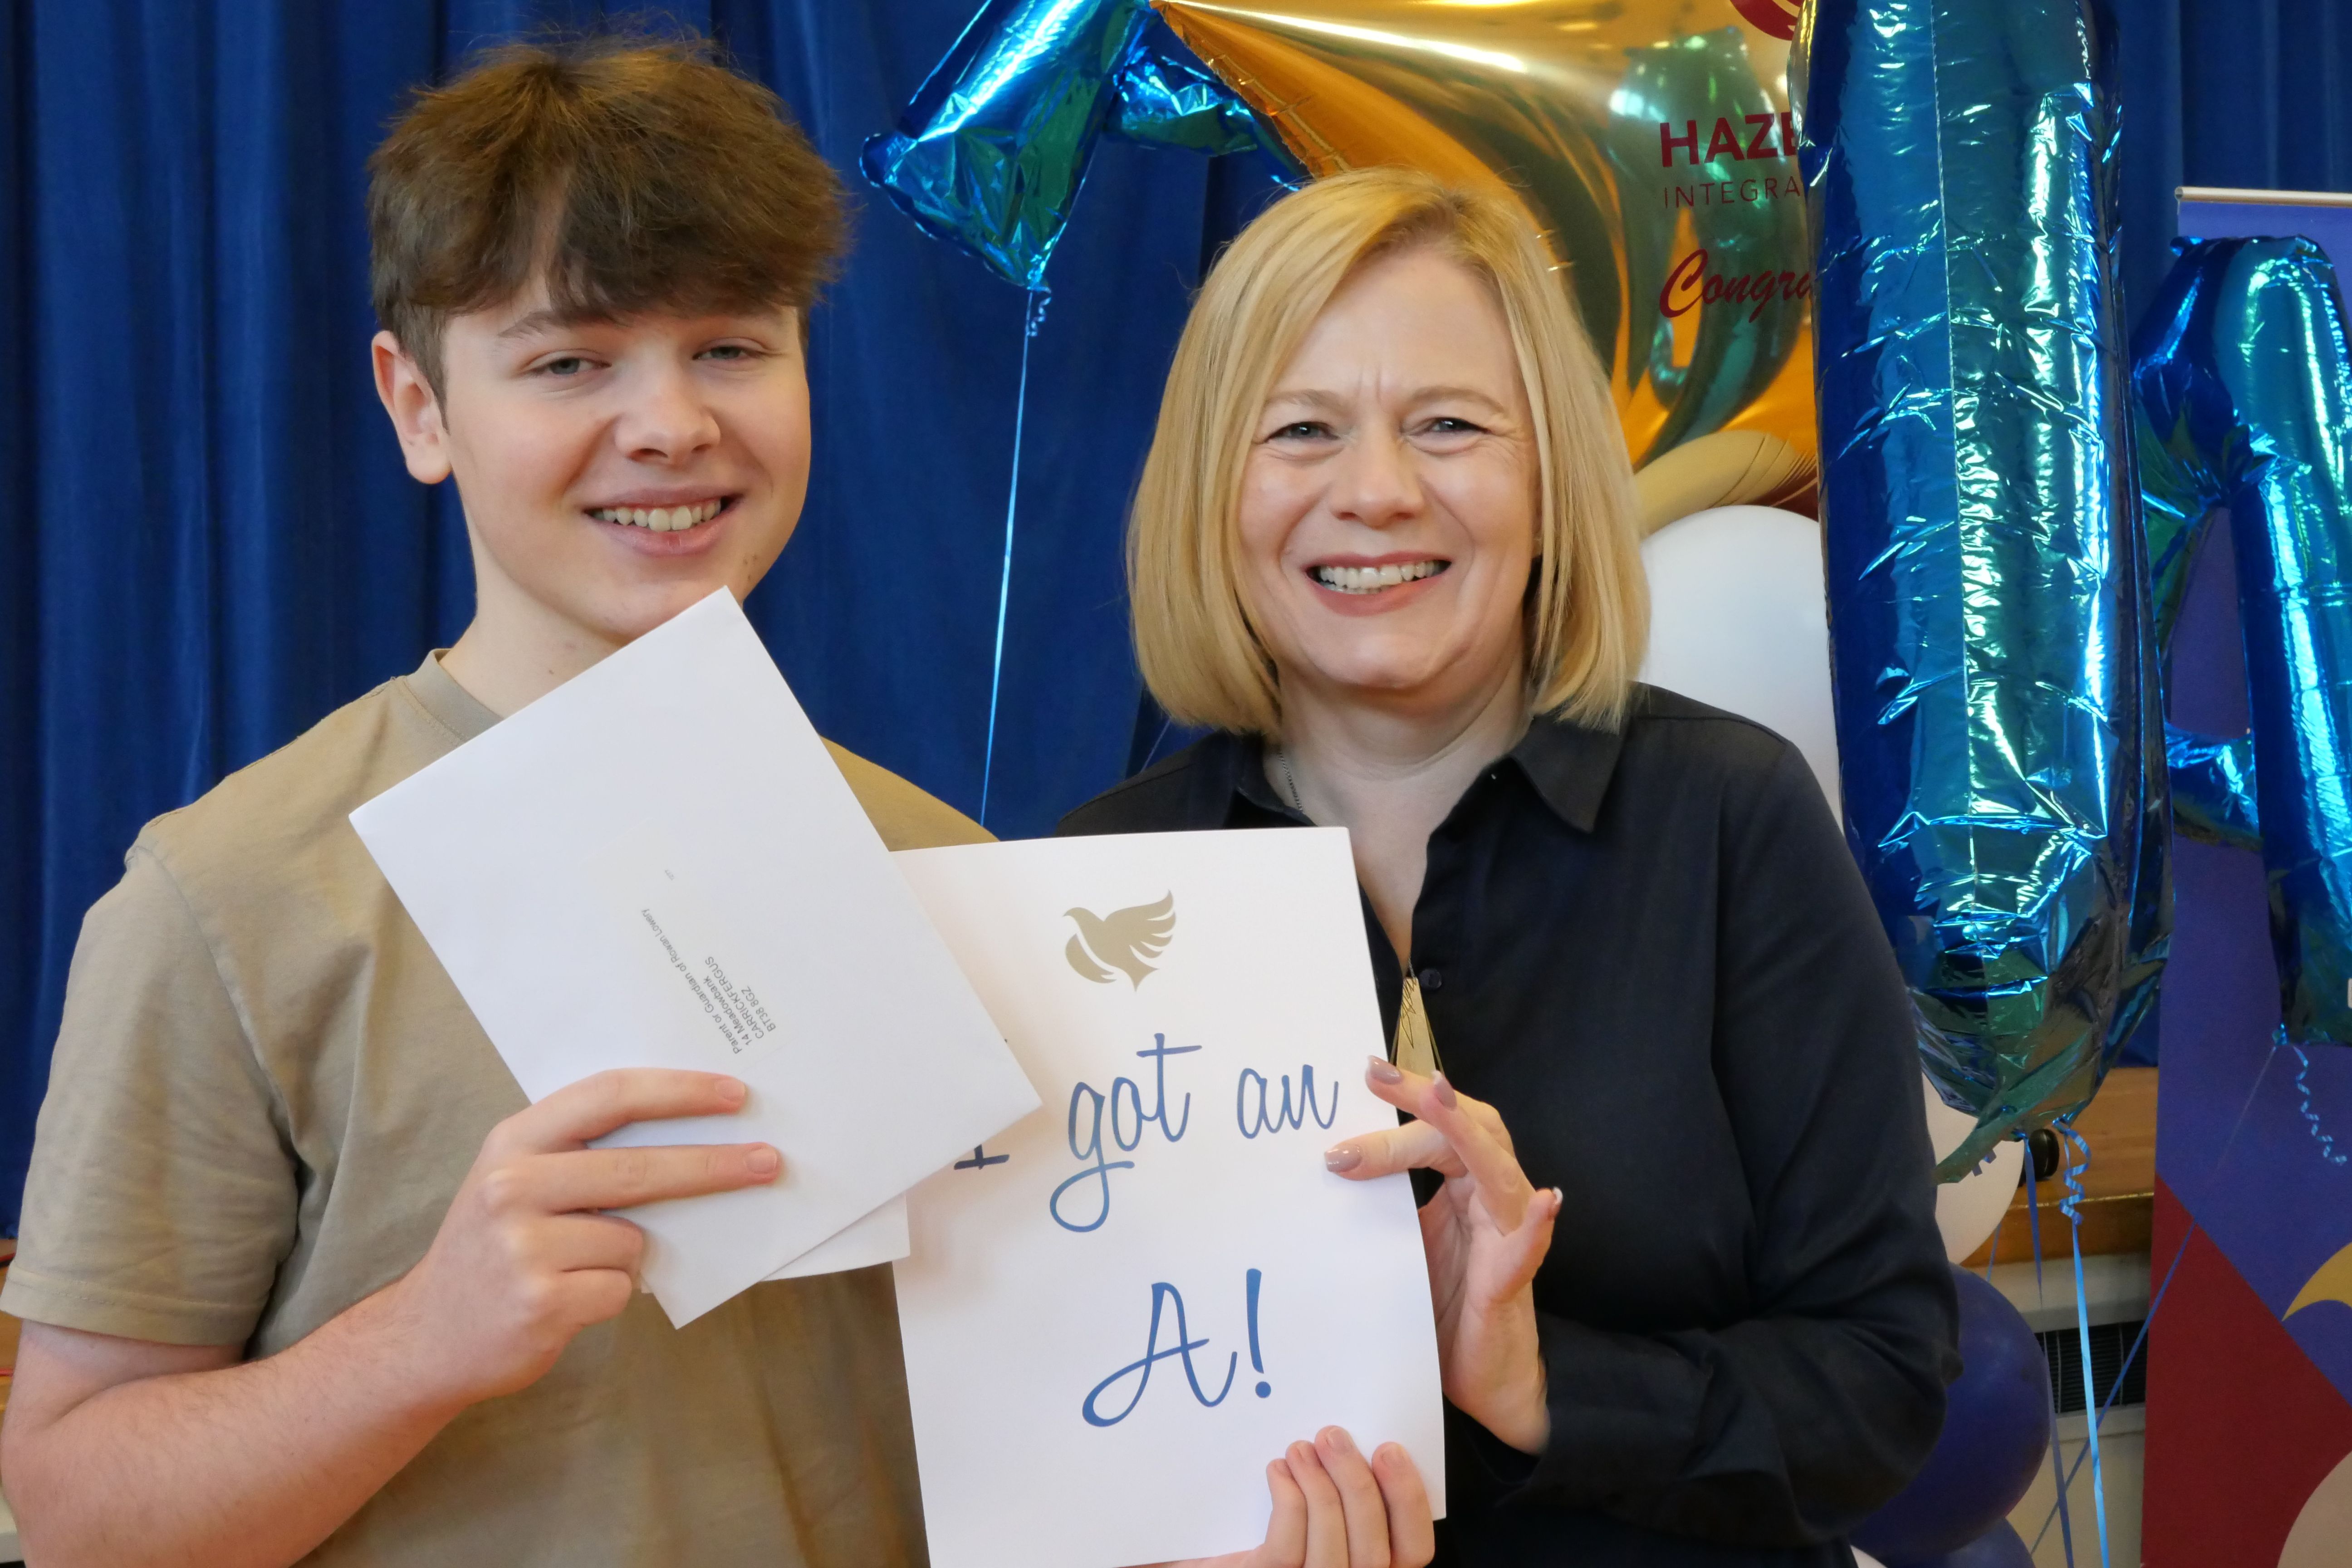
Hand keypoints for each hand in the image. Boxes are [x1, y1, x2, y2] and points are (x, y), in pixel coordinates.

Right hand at [385, 1068, 782, 1408]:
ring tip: (574, 1269)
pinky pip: (619, 1288)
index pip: (610, 1095)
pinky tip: (566, 1301)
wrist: (427, 1337)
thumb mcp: (520, 1183)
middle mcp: (513, 1185)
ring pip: (633, 1240)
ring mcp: (523, 1245)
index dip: (678, 1091)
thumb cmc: (494, 1251)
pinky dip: (610, 1295)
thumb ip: (584, 1157)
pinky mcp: (540, 1302)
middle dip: (715, 1165)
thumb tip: (694, 1142)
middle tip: (769, 1162)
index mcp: (514, 1141)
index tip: (735, 1095)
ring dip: (628, 1257)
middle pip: (639, 1168)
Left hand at [1160, 1426, 1433, 1567]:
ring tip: (1301, 1448)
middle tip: (1333, 1435)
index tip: (1389, 1449)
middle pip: (1375, 1545)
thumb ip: (1349, 1495)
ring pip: (1332, 1544)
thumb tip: (1357, 1440)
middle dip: (1356, 1481)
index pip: (1414, 1549)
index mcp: (1373, 1567)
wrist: (1211, 1556)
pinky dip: (1287, 1501)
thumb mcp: (1322, 1518)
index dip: (1408, 1499)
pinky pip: (1286, 1549)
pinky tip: (1277, 1471)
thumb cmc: (1270, 1532)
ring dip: (1319, 1485)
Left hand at [1324, 1060, 1558, 1452]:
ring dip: (1464, 1132)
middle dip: (1422, 1100)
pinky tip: (1546, 1201)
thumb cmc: (1443, 1306)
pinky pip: (1530, 1246)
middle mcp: (1490, 1199)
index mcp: (1463, 1186)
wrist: (1479, 1378)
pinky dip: (1537, 1221)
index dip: (1404, 1100)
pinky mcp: (1512, 1280)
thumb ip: (1381, 1205)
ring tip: (1441, 1096)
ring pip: (1496, 1170)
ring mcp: (1507, 1235)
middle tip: (1374, 1076)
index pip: (1438, 1128)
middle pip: (1469, 1131)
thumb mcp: (1401, 1244)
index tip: (1360, 1075)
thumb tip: (1328, 1165)